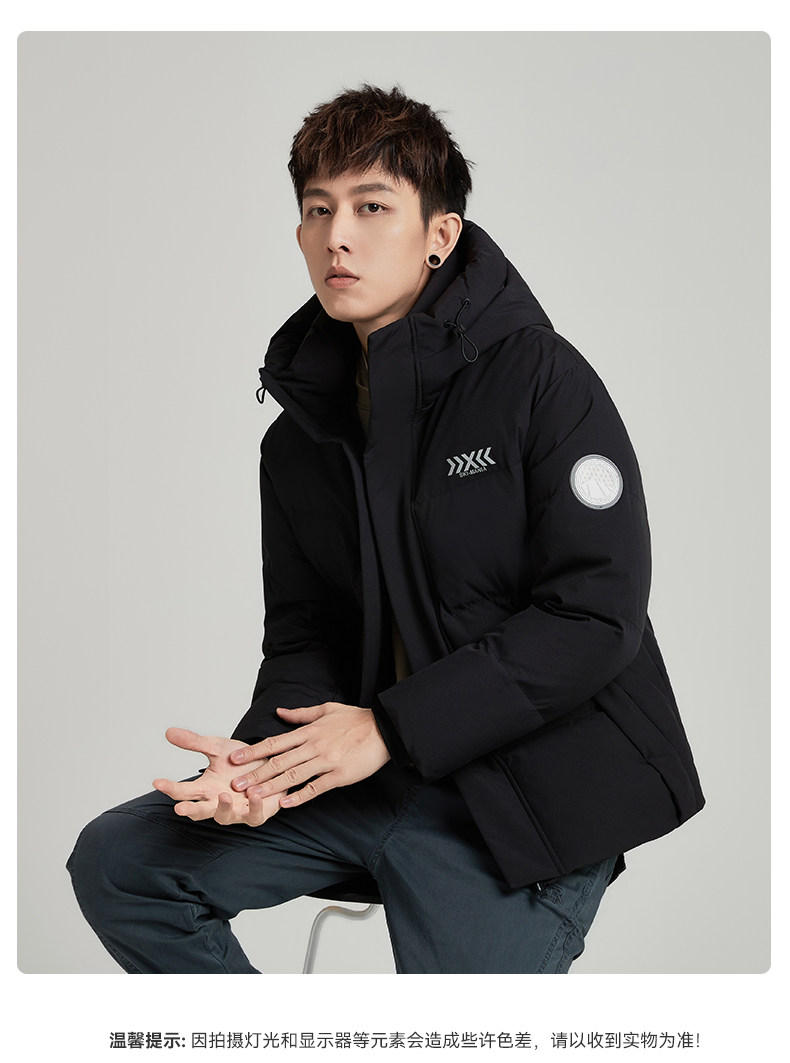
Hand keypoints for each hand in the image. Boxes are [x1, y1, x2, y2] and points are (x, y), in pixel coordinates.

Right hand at [152, 727, 280, 825]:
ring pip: (225, 817)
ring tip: (224, 796)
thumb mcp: (218, 747)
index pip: (183, 791)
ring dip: (223, 808)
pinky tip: (254, 794)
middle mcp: (218, 802)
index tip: (157, 781)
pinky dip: (254, 806)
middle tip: (179, 808)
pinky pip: (254, 816)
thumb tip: (168, 732)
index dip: (170, 788)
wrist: (270, 766)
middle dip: (190, 810)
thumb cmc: (242, 761)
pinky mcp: (257, 814)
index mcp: (206, 788)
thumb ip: (195, 743)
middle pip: (200, 811)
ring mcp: (236, 811)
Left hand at [228, 703, 390, 808]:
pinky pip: (315, 787)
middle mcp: (314, 746)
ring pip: (293, 776)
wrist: (384, 729)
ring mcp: (326, 761)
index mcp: (309, 731)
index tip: (235, 758)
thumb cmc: (356, 719)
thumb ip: (301, 714)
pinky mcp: (339, 775)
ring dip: (270, 787)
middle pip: (278, 762)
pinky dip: (299, 796)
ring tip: (253, 796)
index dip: (254, 751)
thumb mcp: (327, 709)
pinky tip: (285, 804)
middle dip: (255, 773)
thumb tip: (280, 712)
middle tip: (236, 783)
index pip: (275, 742)